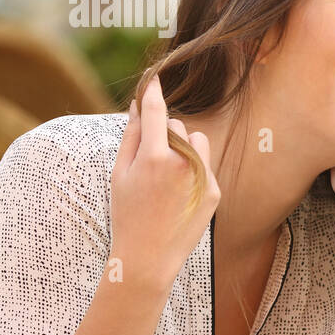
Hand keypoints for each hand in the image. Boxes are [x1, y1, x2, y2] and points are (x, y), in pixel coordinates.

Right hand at [111, 74, 220, 290]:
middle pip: (177, 127)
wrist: (149, 256)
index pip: (157, 112)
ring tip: (165, 177)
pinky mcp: (214, 190)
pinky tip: (178, 195)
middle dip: (165, 134)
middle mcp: (183, 163)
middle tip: (148, 163)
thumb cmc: (127, 213)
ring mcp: (202, 177)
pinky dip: (192, 171)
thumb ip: (131, 136)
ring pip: (197, 141)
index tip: (154, 78)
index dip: (154, 93)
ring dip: (183, 148)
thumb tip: (138, 105)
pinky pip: (204, 165)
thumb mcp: (120, 173)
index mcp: (155, 157)